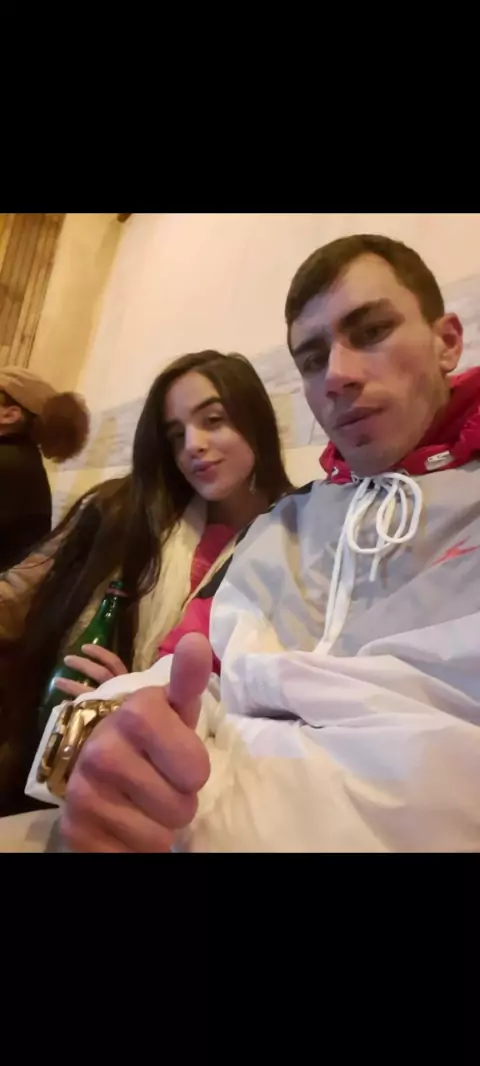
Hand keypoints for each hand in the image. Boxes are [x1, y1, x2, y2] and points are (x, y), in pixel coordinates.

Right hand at [60, 633, 212, 852]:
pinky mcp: (76, 830)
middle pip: (183, 806)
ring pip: (161, 836)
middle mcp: (104, 750)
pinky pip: (133, 856)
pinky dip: (134, 847)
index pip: (195, 768)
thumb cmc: (150, 738)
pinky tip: (123, 823)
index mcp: (135, 714)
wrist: (95, 770)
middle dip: (179, 800)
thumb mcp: (174, 709)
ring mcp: (85, 792)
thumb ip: (188, 680)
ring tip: (141, 802)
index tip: (175, 755)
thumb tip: (196, 641)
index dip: (193, 769)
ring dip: (159, 826)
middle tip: (158, 782)